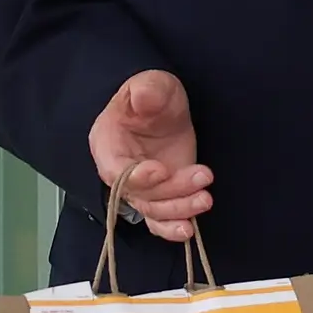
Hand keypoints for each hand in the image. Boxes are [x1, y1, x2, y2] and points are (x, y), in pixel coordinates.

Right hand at [91, 68, 211, 241]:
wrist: (164, 108)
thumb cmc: (152, 95)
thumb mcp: (152, 84)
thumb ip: (147, 90)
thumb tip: (143, 96)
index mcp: (107, 144)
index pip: (115, 170)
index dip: (136, 176)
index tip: (161, 170)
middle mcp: (119, 171)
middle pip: (140, 194)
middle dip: (172, 190)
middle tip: (202, 176)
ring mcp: (141, 186)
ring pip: (153, 210)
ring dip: (179, 209)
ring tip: (205, 198)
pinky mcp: (160, 195)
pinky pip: (160, 219)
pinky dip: (172, 228)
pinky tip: (189, 228)